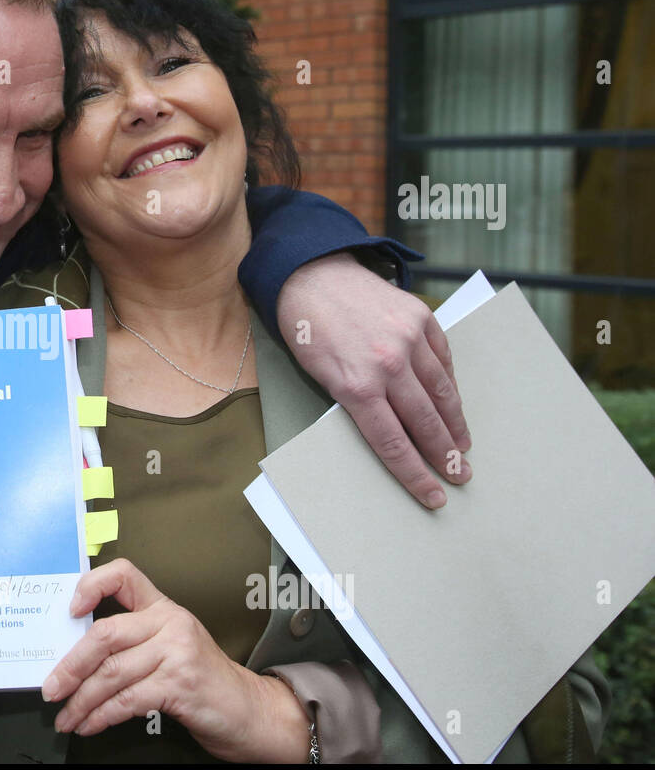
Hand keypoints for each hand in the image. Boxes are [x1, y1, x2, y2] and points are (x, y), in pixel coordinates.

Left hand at [43, 560, 309, 761]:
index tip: (70, 609)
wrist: (249, 710)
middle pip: (105, 635)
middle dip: (71, 666)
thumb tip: (75, 657)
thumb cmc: (202, 680)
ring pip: (112, 673)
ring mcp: (177, 652)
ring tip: (67, 716)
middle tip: (52, 687)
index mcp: (164, 608)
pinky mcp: (180, 683)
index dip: (92, 585)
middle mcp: (170, 623)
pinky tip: (90, 724)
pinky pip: (127, 700)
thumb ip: (133, 641)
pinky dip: (101, 716)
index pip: (124, 575)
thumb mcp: (171, 646)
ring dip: (82, 700)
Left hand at [276, 252, 471, 507]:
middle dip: (445, 455)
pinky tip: (453, 403)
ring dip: (456, 423)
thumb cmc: (307, 331)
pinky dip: (450, 384)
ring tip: (463, 446)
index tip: (433, 495)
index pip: (393, 443)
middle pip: (425, 423)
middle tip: (460, 475)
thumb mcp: (319, 375)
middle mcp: (388, 364)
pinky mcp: (421, 318)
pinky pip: (443, 359)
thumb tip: (389, 432)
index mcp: (356, 386)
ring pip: (443, 392)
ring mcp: (409, 338)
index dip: (415, 474)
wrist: (311, 274)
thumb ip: (355, 403)